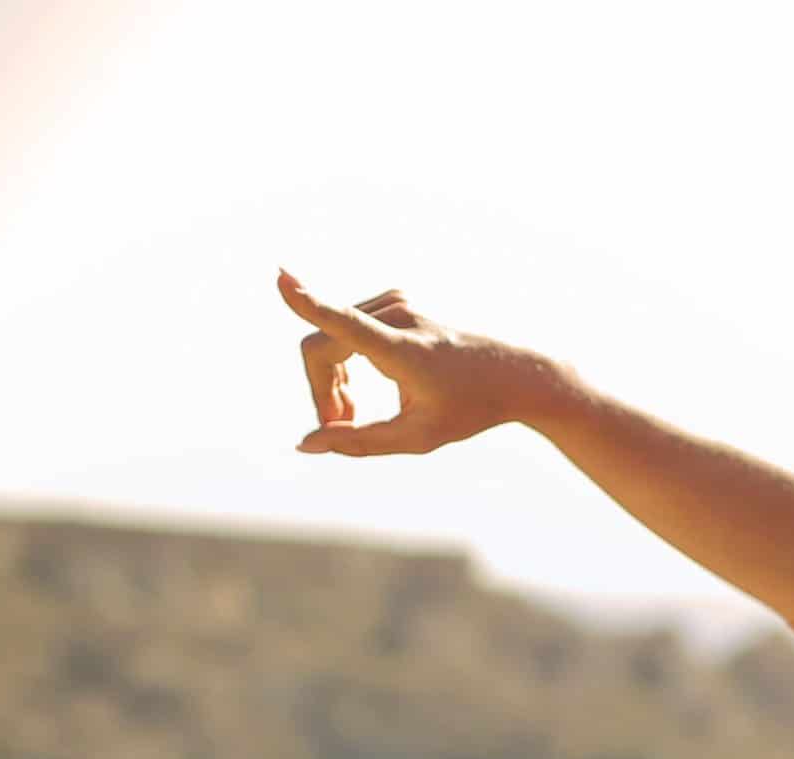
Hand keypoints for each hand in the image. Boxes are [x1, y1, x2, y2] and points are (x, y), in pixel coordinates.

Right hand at [277, 270, 571, 456]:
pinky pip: (342, 329)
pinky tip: (356, 388)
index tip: (281, 280)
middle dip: (321, 391)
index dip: (309, 304)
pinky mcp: (392, 299)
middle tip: (339, 427)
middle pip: (320, 350)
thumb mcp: (416, 438)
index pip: (348, 324)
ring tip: (351, 413)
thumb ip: (359, 442)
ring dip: (331, 380)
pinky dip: (342, 363)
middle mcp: (398, 316)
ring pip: (327, 340)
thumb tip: (305, 444)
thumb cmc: (467, 410)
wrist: (512, 374)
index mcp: (404, 349)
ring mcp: (395, 302)